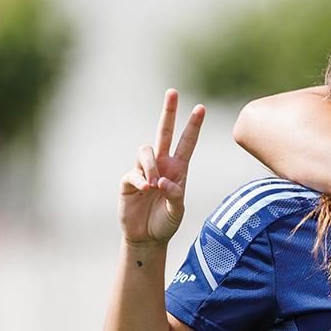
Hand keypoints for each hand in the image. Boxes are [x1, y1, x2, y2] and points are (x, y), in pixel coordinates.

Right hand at [119, 89, 204, 245]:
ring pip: (146, 150)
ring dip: (151, 165)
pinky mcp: (129, 180)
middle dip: (168, 112)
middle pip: (165, 132)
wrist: (147, 237)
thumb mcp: (178, 212)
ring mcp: (144, 170)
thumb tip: (163, 181)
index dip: (193, 126)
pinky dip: (141, 179)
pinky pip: (134, 172)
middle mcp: (162, 164)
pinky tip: (146, 190)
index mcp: (179, 169)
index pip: (187, 142)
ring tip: (154, 185)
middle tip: (172, 92)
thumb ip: (175, 196)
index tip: (201, 108)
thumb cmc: (166, 223)